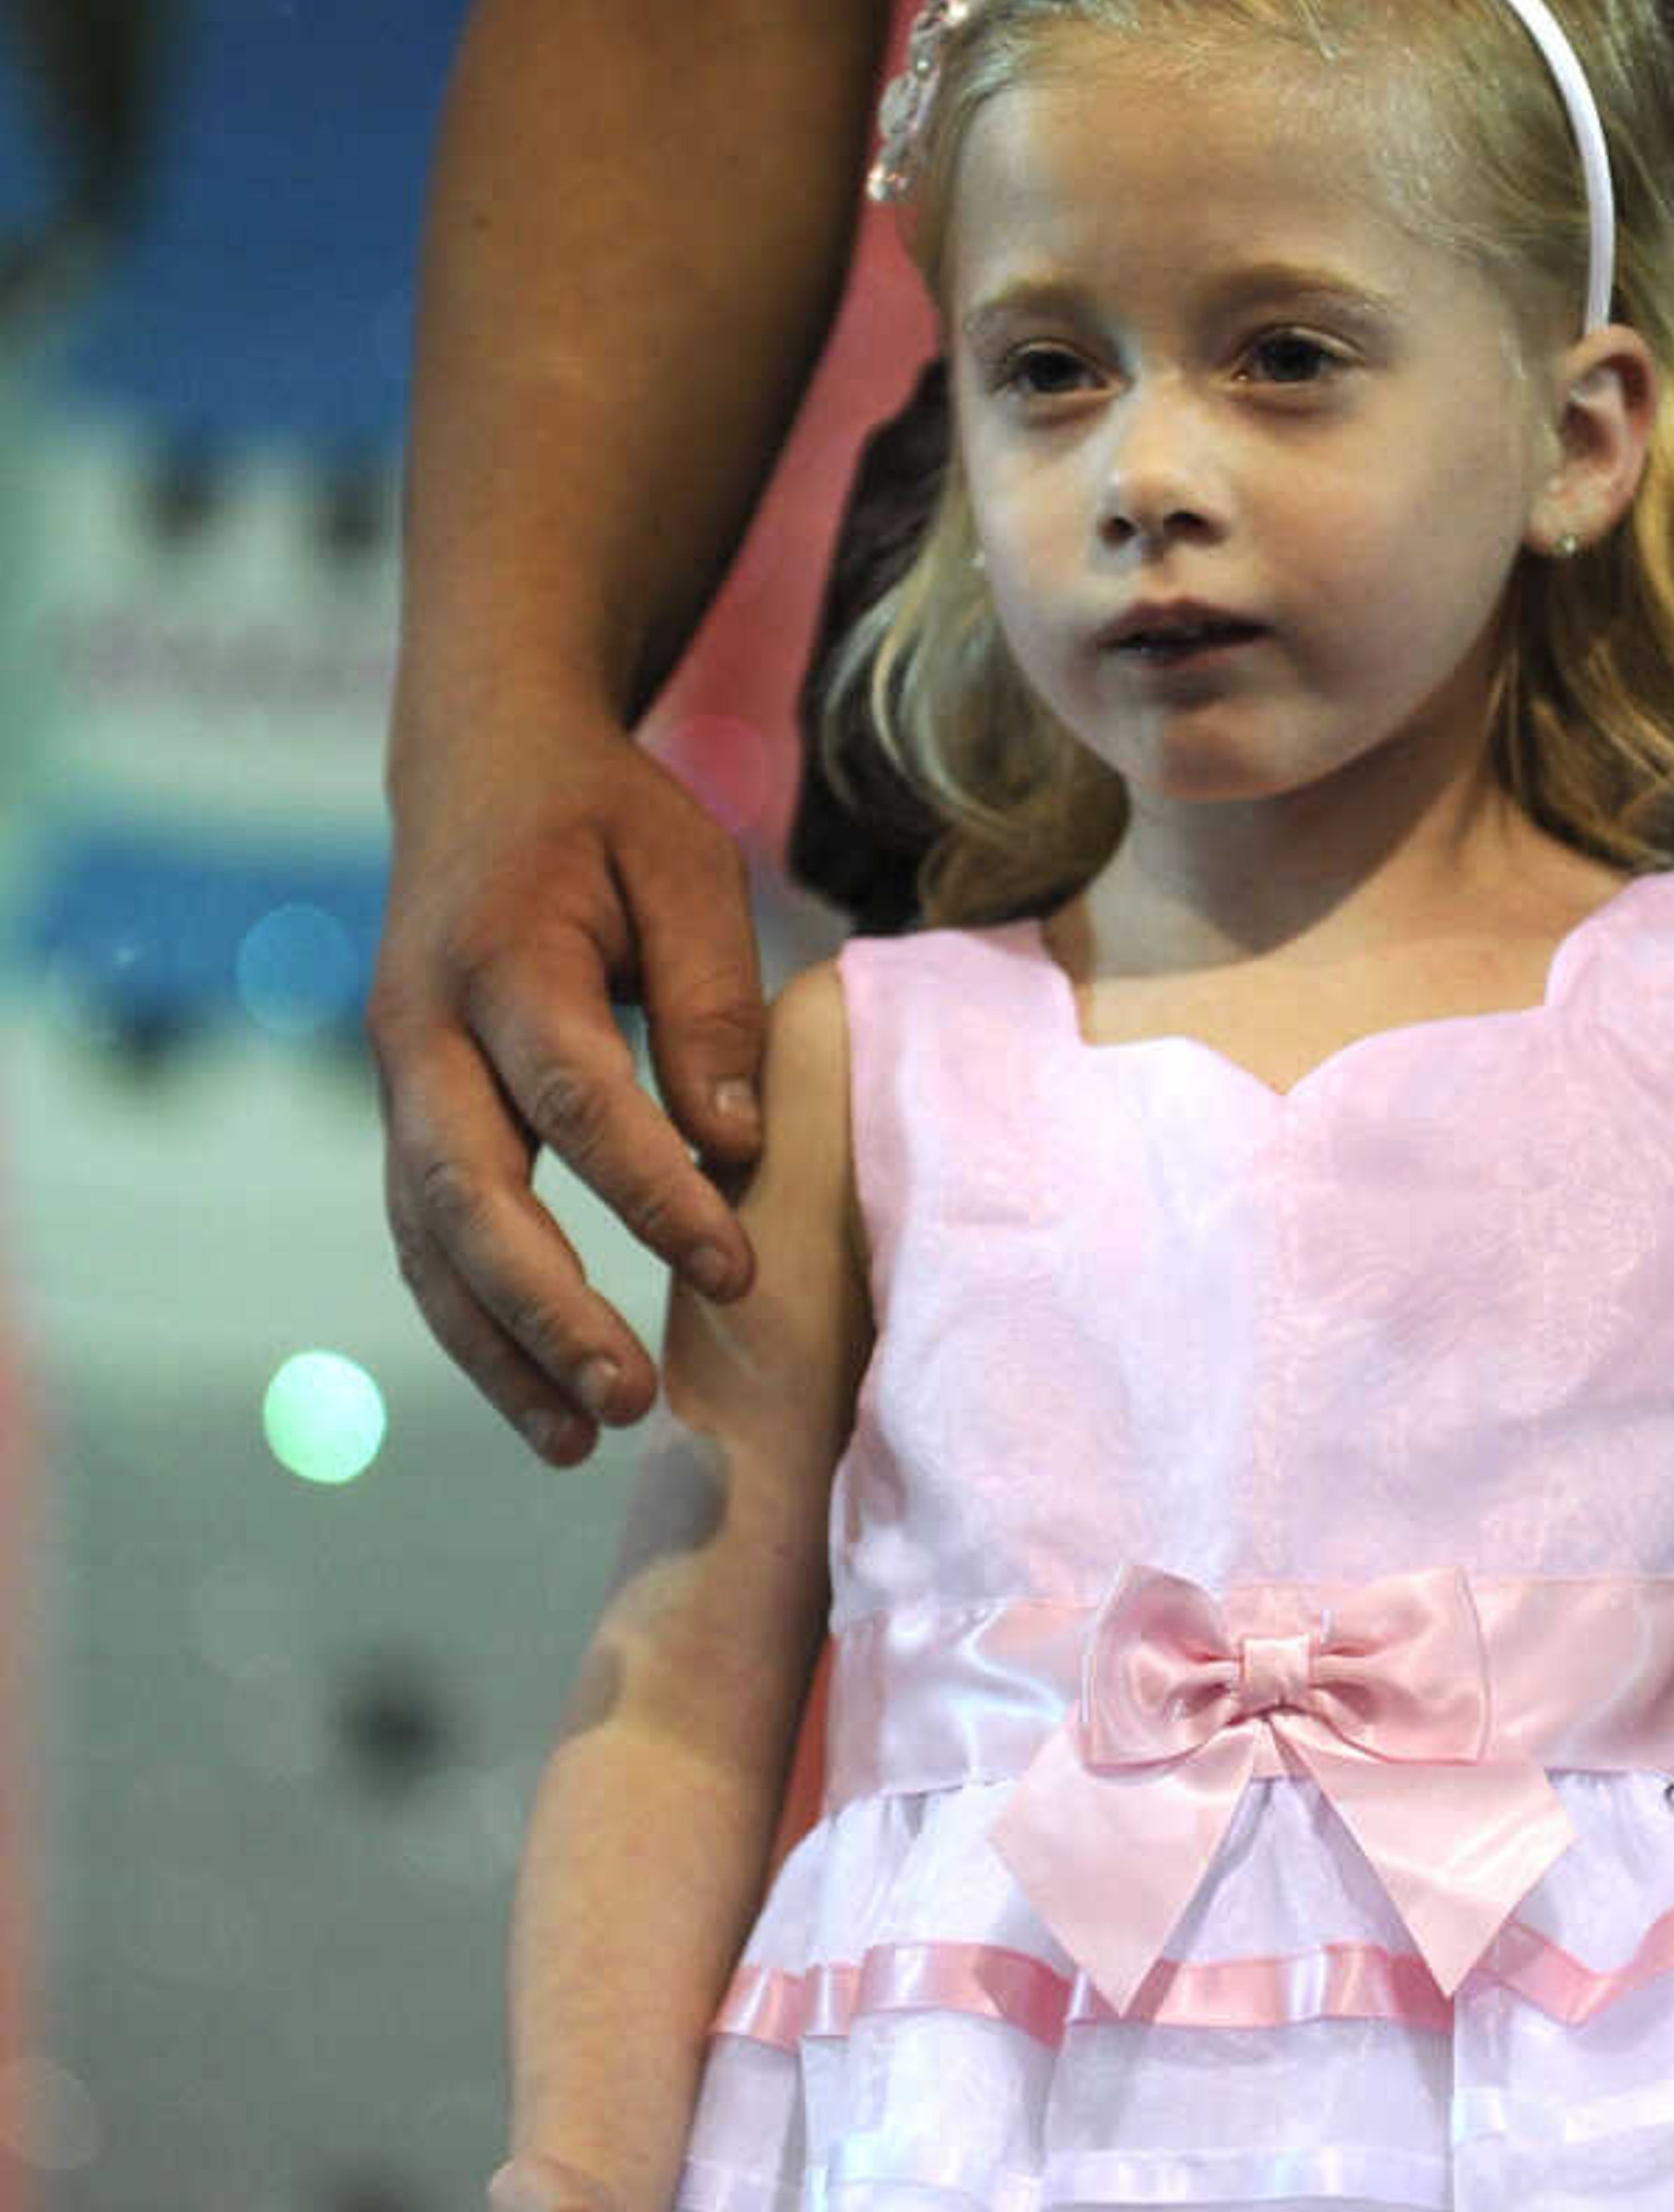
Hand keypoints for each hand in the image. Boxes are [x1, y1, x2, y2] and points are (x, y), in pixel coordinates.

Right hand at [370, 704, 769, 1461]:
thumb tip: (734, 1143)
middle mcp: (422, 1030)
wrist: (477, 769)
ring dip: (497, 1347)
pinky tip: (540, 1405)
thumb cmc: (603, 820)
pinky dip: (474, 1330)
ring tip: (579, 1442)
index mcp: (500, 955)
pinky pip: (423, 1243)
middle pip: (465, 1189)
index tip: (736, 1270)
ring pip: (425, 1239)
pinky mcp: (406, 1123)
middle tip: (630, 1400)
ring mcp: (399, 1083)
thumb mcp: (684, 865)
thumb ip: (711, 997)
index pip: (574, 1096)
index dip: (652, 1193)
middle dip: (546, 1305)